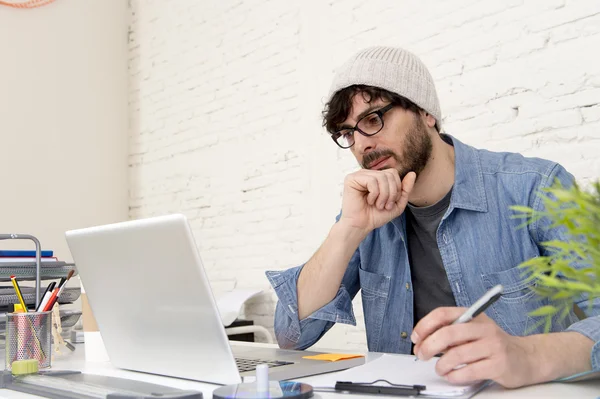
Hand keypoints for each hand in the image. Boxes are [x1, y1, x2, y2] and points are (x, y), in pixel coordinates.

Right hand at [339, 169, 415, 234]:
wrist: (361, 226)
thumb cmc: (376, 215)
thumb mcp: (397, 203)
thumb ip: (405, 189)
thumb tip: (412, 173)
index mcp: (376, 177)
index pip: (393, 173)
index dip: (396, 188)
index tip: (390, 203)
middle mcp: (367, 174)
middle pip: (389, 174)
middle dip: (391, 192)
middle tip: (384, 205)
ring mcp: (359, 175)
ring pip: (381, 177)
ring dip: (383, 195)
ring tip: (378, 205)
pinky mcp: (351, 179)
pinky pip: (371, 180)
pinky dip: (374, 194)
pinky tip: (369, 201)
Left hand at [411, 307, 534, 387]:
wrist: (526, 358)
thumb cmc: (493, 345)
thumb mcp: (473, 331)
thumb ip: (452, 333)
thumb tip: (423, 341)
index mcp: (474, 316)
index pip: (443, 314)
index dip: (425, 325)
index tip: (416, 338)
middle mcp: (484, 328)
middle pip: (448, 333)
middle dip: (428, 346)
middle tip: (421, 355)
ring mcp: (493, 346)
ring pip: (457, 354)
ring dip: (441, 364)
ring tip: (440, 368)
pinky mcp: (499, 365)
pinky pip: (469, 371)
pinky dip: (455, 375)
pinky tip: (452, 375)